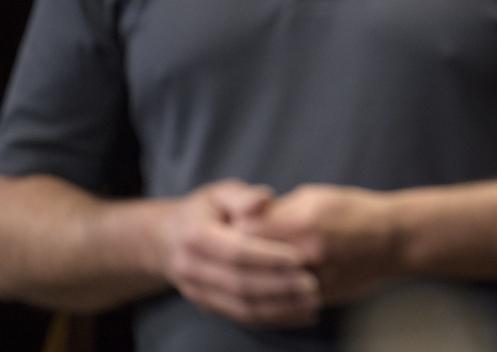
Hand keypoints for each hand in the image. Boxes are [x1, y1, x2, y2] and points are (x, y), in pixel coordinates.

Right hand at [161, 180, 320, 326]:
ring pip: (240, 307)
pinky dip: (273, 319)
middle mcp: (192, 269)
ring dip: (279, 308)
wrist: (167, 239)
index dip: (268, 256)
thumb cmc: (205, 209)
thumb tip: (264, 199)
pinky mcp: (208, 306)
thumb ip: (243, 196)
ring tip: (312, 302)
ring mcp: (198, 292)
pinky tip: (301, 315)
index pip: (235, 251)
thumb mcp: (220, 193)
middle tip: (313, 284)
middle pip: (239, 283)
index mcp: (195, 237)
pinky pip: (242, 317)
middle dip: (278, 286)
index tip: (300, 257)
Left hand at [242, 184, 398, 305]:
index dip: (232, 228)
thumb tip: (245, 218)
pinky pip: (281, 303)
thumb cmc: (355, 211)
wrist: (394, 240)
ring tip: (244, 269)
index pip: (245, 230)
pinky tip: (262, 288)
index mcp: (303, 221)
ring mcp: (314, 279)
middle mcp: (307, 253)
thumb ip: (279, 209)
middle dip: (237, 256)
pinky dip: (268, 297)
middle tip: (229, 251)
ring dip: (250, 279)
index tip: (228, 226)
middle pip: (250, 261)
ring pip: (263, 287)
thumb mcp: (316, 197)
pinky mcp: (319, 299)